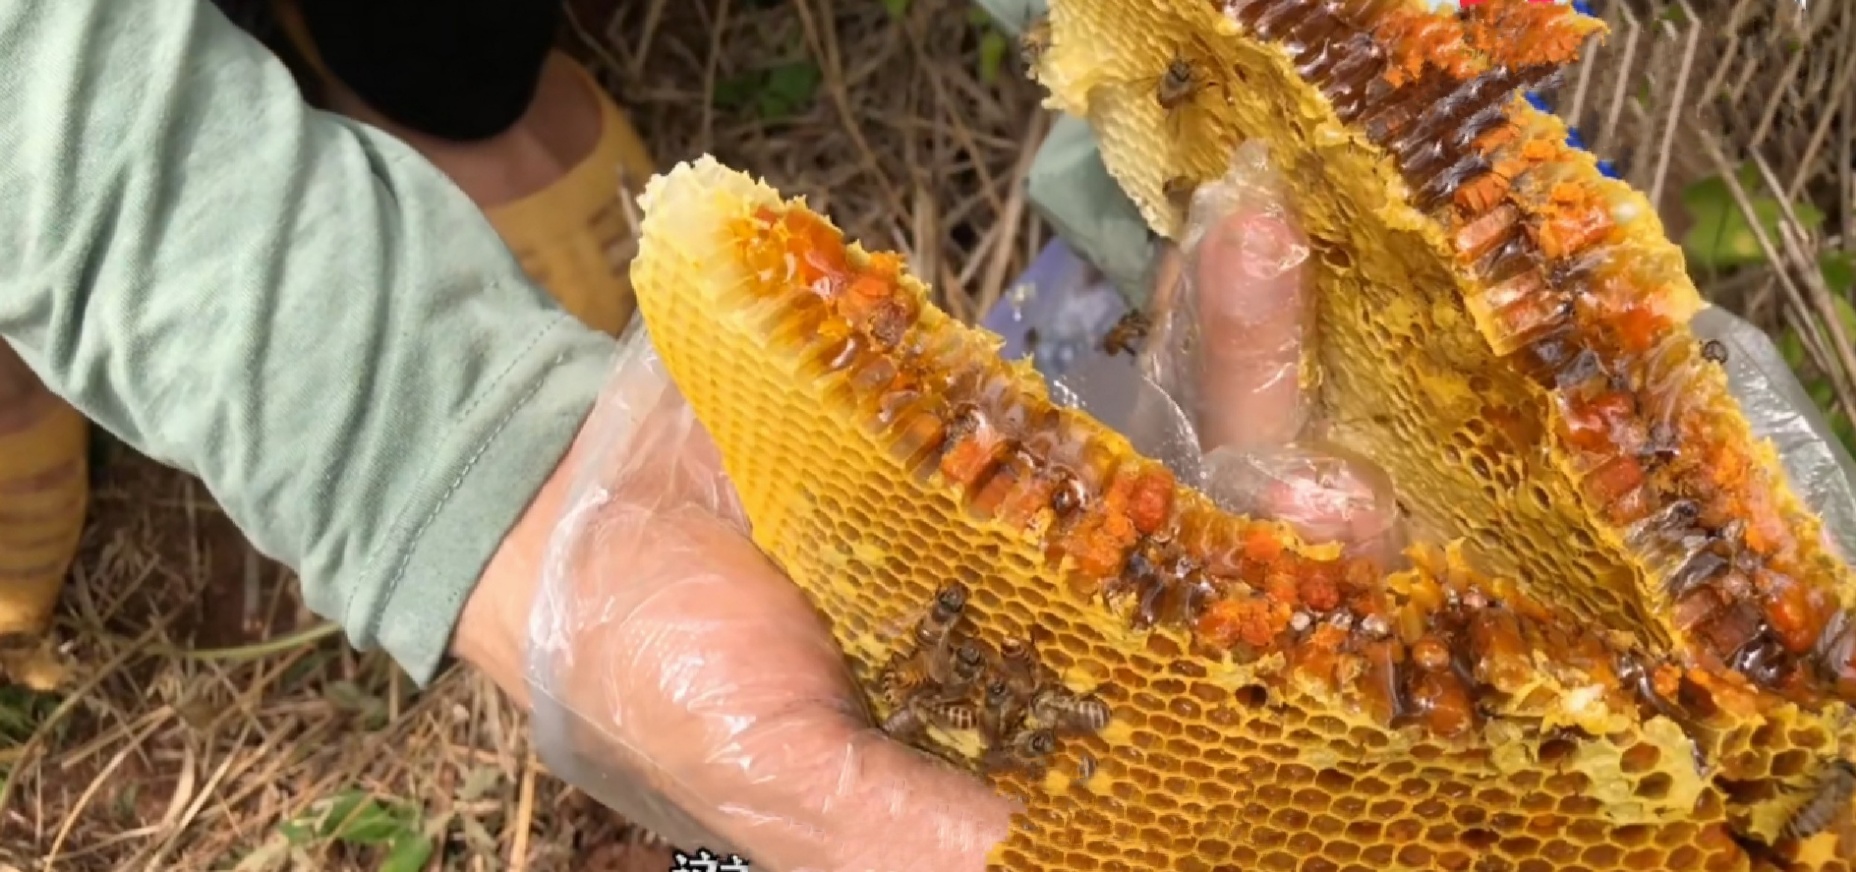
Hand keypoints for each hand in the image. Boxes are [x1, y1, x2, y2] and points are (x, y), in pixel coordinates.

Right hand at [510, 147, 1399, 871]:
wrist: (551, 509)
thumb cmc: (654, 678)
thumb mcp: (781, 779)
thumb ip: (912, 830)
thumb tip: (1057, 856)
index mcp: (1030, 734)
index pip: (1192, 717)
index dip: (1275, 680)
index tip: (1353, 647)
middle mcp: (1057, 624)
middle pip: (1222, 573)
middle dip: (1296, 528)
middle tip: (1341, 495)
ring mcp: (1029, 501)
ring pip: (1187, 443)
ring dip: (1264, 377)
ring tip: (1299, 307)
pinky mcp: (987, 399)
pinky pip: (1107, 341)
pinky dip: (1188, 298)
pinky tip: (1250, 238)